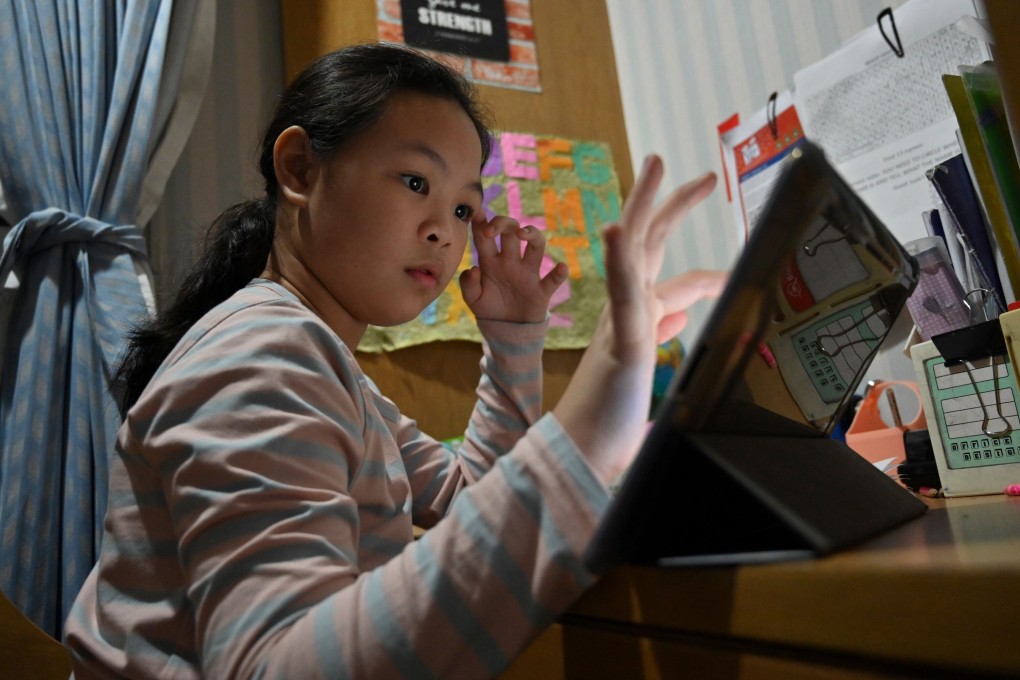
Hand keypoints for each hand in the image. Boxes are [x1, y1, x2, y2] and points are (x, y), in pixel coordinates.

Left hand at [460, 215, 567, 323]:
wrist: (506, 332)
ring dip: (532, 235)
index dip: (481, 222)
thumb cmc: (489, 309)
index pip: (485, 236)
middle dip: (503, 223)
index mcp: (491, 261)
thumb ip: (468, 285)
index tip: (476, 213)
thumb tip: (474, 269)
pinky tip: (561, 267)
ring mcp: (527, 274)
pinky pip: (553, 280)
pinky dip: (559, 274)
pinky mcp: (541, 291)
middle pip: (510, 232)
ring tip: (523, 234)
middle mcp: (510, 262)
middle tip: (491, 230)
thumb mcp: (473, 299)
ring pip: (535, 246)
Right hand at [553, 156, 726, 483]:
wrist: (582, 456)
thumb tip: (676, 336)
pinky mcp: (621, 338)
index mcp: (638, 323)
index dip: (708, 276)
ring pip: (632, 249)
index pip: (678, 284)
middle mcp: (629, 312)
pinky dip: (616, 258)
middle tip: (700, 177)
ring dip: (642, 203)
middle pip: (651, 245)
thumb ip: (660, 354)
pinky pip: (619, 291)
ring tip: (655, 164)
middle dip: (671, 206)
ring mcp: (623, 320)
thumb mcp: (650, 387)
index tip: (733, 276)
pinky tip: (612, 228)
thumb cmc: (609, 430)